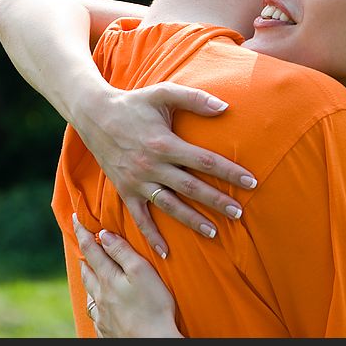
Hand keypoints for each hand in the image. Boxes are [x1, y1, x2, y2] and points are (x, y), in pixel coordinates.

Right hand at [73, 80, 256, 256]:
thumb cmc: (134, 103)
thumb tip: (226, 107)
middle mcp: (152, 165)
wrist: (94, 114)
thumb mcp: (163, 93)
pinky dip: (151, 236)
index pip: (205, 161)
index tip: (251, 182)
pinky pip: (139, 217)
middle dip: (217, 201)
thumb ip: (195, 98)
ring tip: (214, 233)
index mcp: (165, 143)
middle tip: (239, 213)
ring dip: (191, 221)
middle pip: (191, 187)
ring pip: (169, 206)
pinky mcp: (125, 190)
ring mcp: (138, 181)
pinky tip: (165, 252)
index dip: (230, 172)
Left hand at [74, 214, 181, 337]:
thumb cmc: (153, 307)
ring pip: (89, 293)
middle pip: (86, 272)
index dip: (82, 232)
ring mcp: (102, 315)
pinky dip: (95, 303)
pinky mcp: (107, 331)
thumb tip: (103, 235)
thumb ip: (122, 252)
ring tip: (89, 272)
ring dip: (88, 279)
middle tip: (83, 244)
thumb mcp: (141, 272)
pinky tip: (100, 305)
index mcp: (108, 278)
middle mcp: (100, 296)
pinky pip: (95, 313)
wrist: (152, 345)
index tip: (75, 218)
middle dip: (85, 256)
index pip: (91, 249)